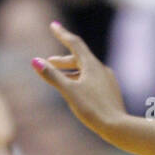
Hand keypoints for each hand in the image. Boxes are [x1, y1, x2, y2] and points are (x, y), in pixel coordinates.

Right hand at [32, 22, 127, 139]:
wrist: (119, 128)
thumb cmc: (93, 109)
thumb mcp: (69, 91)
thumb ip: (52, 76)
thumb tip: (35, 61)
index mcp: (92, 65)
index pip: (74, 44)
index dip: (62, 34)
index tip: (54, 25)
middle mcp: (102, 70)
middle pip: (80, 59)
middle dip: (64, 60)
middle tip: (50, 62)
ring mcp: (108, 81)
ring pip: (87, 71)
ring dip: (72, 72)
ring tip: (61, 78)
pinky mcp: (111, 93)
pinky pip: (94, 81)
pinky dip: (82, 81)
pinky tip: (78, 91)